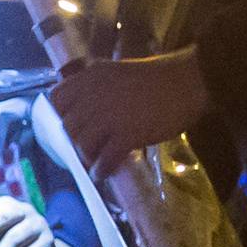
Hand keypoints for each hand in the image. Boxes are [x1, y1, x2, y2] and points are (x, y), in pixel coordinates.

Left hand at [53, 48, 210, 180]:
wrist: (189, 82)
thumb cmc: (156, 79)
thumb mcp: (116, 72)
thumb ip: (95, 88)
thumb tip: (80, 112)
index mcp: (90, 77)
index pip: (57, 99)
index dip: (60, 115)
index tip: (70, 124)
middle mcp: (94, 96)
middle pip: (68, 127)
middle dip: (75, 141)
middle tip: (85, 148)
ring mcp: (109, 116)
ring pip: (82, 144)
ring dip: (87, 157)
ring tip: (95, 162)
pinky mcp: (127, 134)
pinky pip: (104, 159)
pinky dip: (101, 170)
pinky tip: (103, 173)